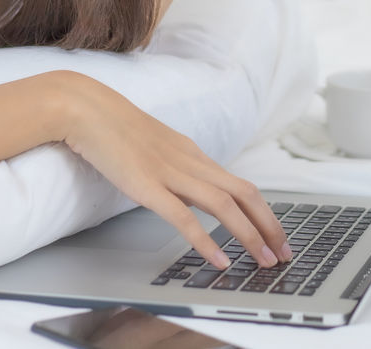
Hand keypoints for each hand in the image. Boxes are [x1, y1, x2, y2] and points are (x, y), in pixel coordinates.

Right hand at [50, 71, 290, 269]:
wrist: (86, 109)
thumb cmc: (114, 129)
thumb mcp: (157, 148)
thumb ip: (176, 169)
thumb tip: (189, 196)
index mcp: (194, 154)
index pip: (241, 186)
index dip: (264, 213)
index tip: (277, 236)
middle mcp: (191, 162)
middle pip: (244, 194)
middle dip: (269, 226)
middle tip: (284, 255)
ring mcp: (170, 173)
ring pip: (224, 205)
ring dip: (249, 235)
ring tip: (264, 261)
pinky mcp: (147, 186)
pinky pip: (183, 217)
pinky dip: (205, 240)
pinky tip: (219, 260)